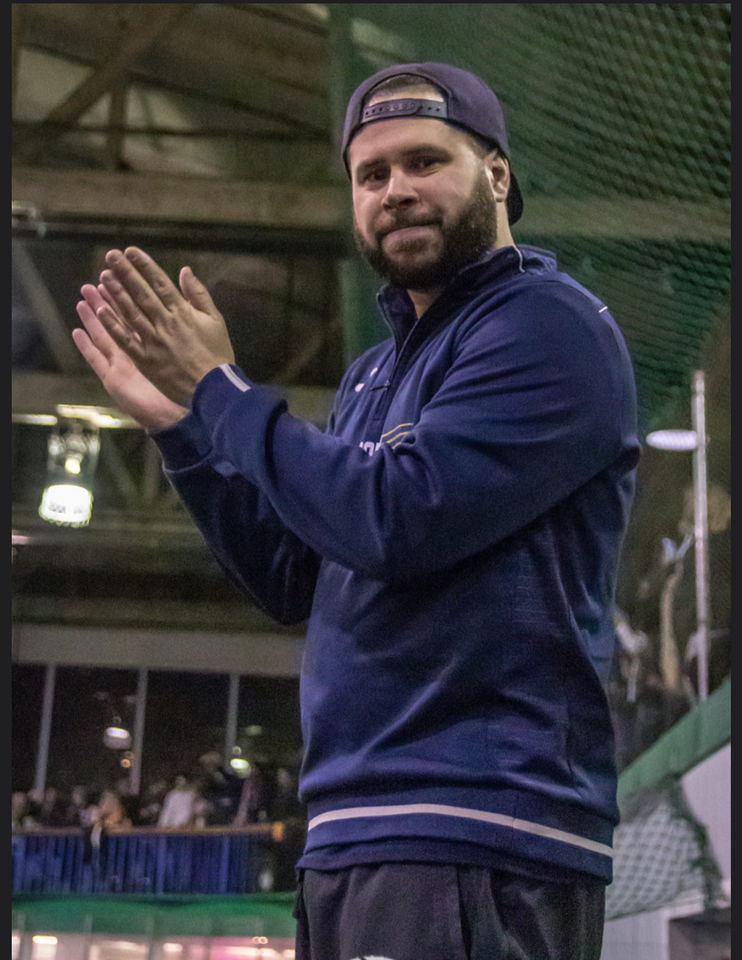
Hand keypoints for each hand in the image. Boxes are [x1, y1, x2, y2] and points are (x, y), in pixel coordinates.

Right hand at [73, 285, 188, 430]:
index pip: (137, 315)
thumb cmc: (184, 387)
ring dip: (93, 318)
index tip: (118, 277)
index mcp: (150, 345)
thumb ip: (181, 331)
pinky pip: (99, 360)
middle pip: (118, 322)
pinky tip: (77, 332)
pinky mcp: (116, 380)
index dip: (127, 296)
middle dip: (106, 300)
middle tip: (92, 281)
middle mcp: (134, 353)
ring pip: (105, 336)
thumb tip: (182, 311)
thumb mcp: (185, 355)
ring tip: (81, 299)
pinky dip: (87, 346)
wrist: (180, 414)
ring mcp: (122, 366)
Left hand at [95, 246, 235, 406]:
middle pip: (142, 293)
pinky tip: (102, 311)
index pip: (160, 283)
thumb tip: (185, 271)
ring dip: (116, 294)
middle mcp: (166, 324)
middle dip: (125, 273)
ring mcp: (154, 342)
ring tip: (103, 276)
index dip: (144, 266)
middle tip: (110, 256)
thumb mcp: (215, 321)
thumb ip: (199, 295)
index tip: (130, 251)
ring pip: (131, 313)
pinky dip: (114, 326)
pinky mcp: (146, 360)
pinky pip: (126, 341)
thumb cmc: (218, 355)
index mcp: (183, 313)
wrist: (214, 389)